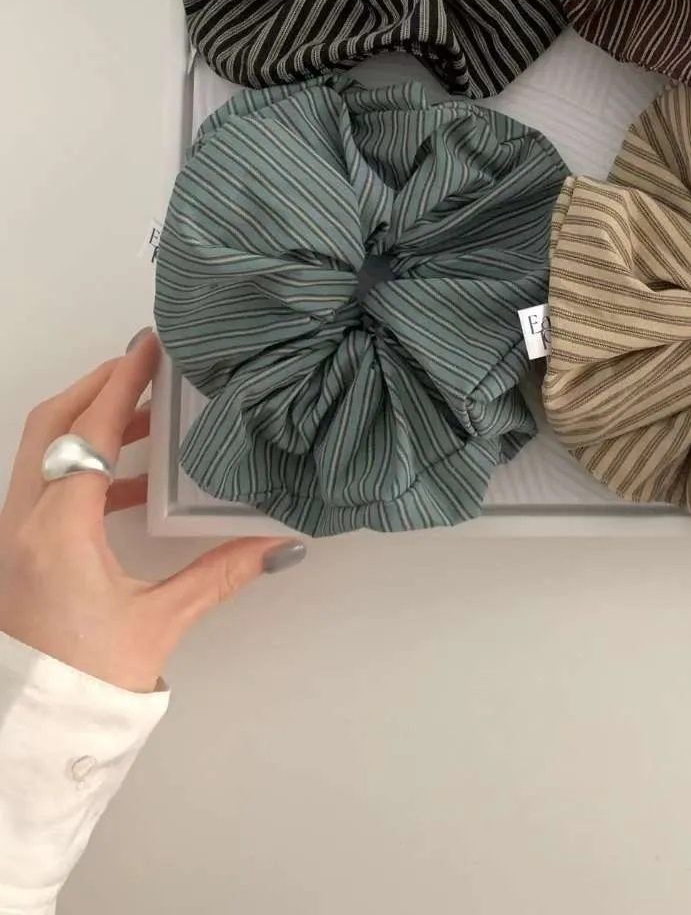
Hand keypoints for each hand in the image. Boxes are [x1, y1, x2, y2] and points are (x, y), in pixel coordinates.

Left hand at [0, 331, 305, 692]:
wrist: (33, 731)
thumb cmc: (85, 682)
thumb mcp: (160, 621)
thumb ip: (220, 573)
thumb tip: (277, 543)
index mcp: (58, 528)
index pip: (90, 428)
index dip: (124, 381)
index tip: (151, 346)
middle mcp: (24, 521)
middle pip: (52, 423)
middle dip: (98, 386)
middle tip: (146, 368)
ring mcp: (14, 535)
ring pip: (45, 450)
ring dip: (91, 424)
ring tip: (149, 419)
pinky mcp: (18, 552)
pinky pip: (47, 483)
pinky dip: (84, 465)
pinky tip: (131, 484)